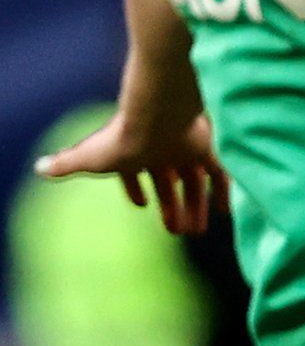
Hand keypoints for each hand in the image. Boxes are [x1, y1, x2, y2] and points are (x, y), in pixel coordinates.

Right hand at [35, 111, 228, 235]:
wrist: (157, 113)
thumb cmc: (122, 138)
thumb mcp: (90, 157)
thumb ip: (67, 164)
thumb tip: (39, 168)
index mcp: (135, 152)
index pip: (135, 173)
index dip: (135, 189)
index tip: (141, 205)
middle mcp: (162, 150)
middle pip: (170, 183)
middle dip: (172, 207)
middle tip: (177, 232)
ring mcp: (186, 148)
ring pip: (194, 182)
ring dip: (194, 207)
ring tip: (195, 232)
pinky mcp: (208, 147)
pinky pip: (221, 172)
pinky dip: (223, 191)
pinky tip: (225, 212)